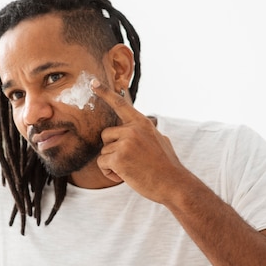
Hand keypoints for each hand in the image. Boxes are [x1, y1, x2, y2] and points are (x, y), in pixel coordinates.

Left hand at [91, 79, 184, 203]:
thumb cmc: (166, 166)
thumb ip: (145, 132)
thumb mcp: (159, 140)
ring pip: (104, 151)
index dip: (104, 92)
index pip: (120, 104)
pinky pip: (102, 163)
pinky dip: (110, 173)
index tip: (92, 82)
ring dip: (113, 163)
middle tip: (131, 161)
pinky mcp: (118, 157)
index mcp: (142, 123)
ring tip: (132, 170)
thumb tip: (137, 131)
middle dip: (113, 149)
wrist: (173, 184)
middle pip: (106, 135)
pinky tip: (125, 176)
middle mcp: (132, 129)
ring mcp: (125, 142)